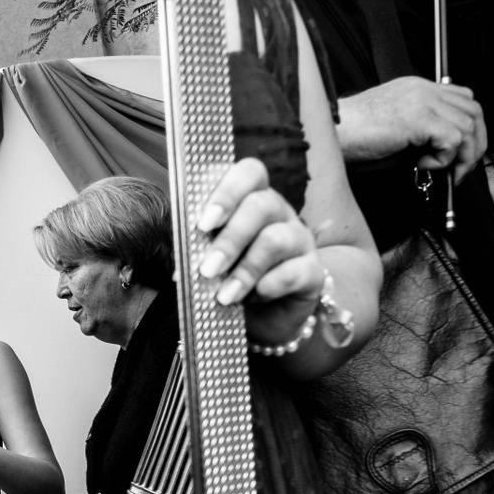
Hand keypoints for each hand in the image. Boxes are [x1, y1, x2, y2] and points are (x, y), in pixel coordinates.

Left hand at [193, 158, 324, 342]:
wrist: (262, 319)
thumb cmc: (229, 279)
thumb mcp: (208, 260)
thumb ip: (195, 249)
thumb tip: (180, 259)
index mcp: (250, 199)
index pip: (249, 173)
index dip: (226, 192)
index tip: (203, 223)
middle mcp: (279, 213)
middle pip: (261, 205)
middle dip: (230, 239)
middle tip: (207, 269)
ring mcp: (300, 239)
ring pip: (276, 239)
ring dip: (245, 270)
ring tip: (224, 296)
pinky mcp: (313, 271)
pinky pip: (295, 272)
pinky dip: (270, 286)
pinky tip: (255, 298)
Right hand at [335, 77, 487, 183]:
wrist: (331, 134)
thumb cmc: (352, 136)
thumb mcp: (395, 128)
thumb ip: (421, 132)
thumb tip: (443, 154)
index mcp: (416, 88)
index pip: (462, 100)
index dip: (469, 127)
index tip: (460, 152)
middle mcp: (423, 90)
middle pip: (474, 111)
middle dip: (474, 144)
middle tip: (461, 168)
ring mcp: (422, 101)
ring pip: (468, 126)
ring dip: (458, 155)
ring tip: (435, 167)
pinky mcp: (419, 118)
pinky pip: (452, 139)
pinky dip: (443, 158)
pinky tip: (420, 163)